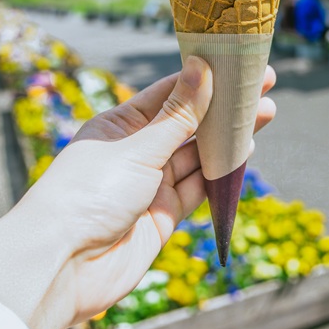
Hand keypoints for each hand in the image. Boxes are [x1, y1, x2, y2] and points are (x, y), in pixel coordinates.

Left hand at [0, 57, 276, 328]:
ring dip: (228, 137)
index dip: (205, 77)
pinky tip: (245, 150)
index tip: (239, 62)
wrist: (64, 265)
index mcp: (119, 125)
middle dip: (224, 107)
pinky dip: (221, 171)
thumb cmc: (88, 195)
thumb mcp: (138, 148)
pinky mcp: (163, 216)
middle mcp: (135, 151)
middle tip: (264, 86)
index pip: (169, 92)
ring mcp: (150, 185)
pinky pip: (198, 187)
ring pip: (197, 155)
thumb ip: (178, 115)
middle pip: (188, 122)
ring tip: (264, 113)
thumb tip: (202, 68)